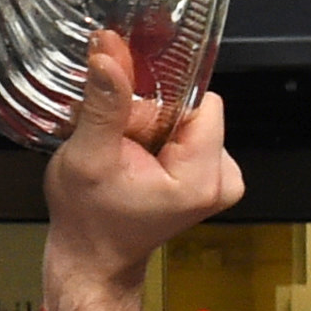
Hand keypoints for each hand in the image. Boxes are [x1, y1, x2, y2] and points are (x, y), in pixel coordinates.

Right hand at [37, 28, 241, 310]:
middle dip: (148, 116)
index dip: (158, 102)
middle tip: (119, 146)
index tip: (127, 121)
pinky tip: (136, 160)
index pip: (200, 100)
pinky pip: (187, 132)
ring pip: (186, 118)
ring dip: (149, 127)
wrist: (93, 257)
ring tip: (124, 156)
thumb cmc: (90, 221)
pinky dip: (157, 139)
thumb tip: (109, 53)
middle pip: (192, 108)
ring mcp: (219, 179)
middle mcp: (223, 179)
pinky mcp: (209, 177)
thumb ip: (104, 103)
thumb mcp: (87, 157)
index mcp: (202, 178)